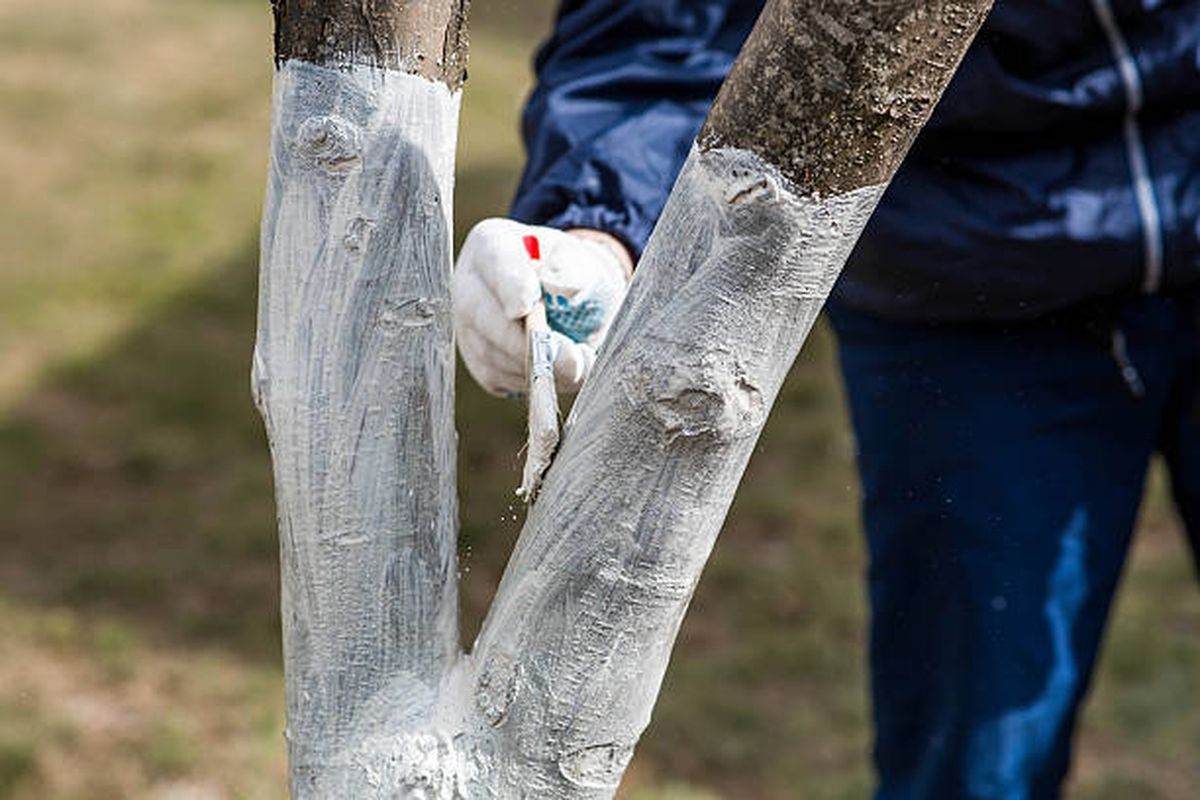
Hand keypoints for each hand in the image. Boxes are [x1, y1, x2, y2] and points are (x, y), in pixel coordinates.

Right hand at [453, 218, 631, 396]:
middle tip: (571, 359)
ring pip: (489, 353)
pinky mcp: (474, 358)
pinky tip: (553, 369)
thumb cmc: (568, 270)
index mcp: (491, 244)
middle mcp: (467, 283)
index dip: (509, 286)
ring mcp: (465, 323)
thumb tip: (565, 295)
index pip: (495, 262)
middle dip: (525, 342)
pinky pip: (495, 377)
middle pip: (480, 314)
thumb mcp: (579, 260)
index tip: (525, 307)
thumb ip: (575, 273)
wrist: (561, 291)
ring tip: (578, 364)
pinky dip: (529, 380)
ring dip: (534, 367)